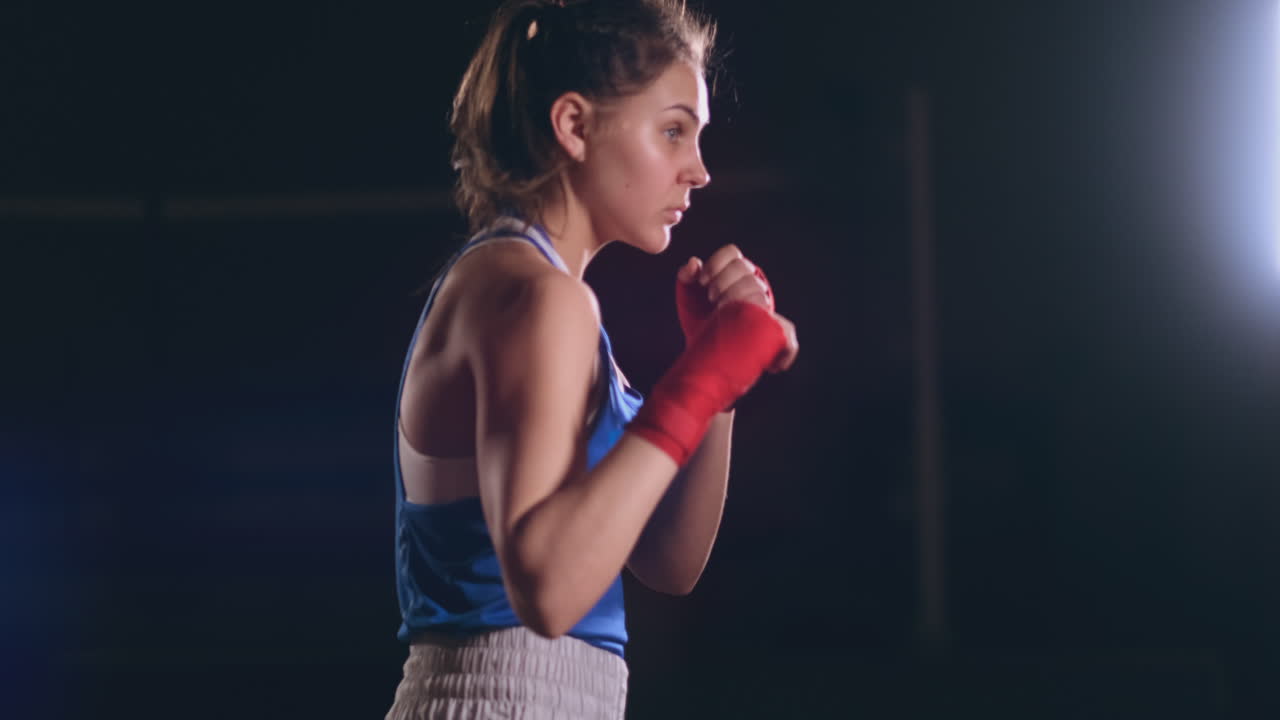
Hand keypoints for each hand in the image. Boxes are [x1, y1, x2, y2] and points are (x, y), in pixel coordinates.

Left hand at [676, 244, 797, 373]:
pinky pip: (777, 320)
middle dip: (723, 282)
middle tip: (712, 299)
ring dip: (736, 298)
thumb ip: (686, 278)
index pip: (732, 253)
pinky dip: (755, 317)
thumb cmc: (700, 322)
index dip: (716, 264)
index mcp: (735, 273)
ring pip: (756, 291)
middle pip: (743, 268)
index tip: (703, 282)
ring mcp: (764, 305)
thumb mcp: (688, 300)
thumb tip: (694, 262)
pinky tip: (737, 324)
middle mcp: (753, 285)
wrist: (708, 354)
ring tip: (722, 314)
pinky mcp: (775, 329)